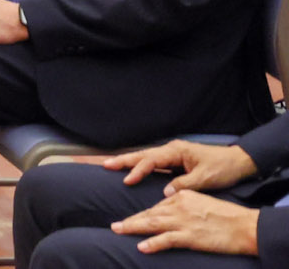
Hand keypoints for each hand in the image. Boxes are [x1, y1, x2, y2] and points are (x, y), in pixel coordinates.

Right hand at [106, 139, 259, 191]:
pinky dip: (141, 165)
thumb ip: (184, 184)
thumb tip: (165, 192)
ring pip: (147, 157)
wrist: (237, 162)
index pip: (152, 160)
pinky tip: (133, 170)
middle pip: (144, 154)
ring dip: (130, 161)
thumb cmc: (222, 168)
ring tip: (112, 164)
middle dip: (124, 159)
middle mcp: (172, 150)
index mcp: (177, 151)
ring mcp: (173, 154)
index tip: (127, 180)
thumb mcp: (205, 178)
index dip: (138, 170)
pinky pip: (154, 162)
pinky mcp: (176, 160)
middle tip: (105, 164)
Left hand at [111, 189, 261, 255]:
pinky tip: (141, 247)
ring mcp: (183, 221)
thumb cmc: (227, 217)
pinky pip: (166, 240)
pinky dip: (153, 243)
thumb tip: (171, 213)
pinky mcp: (190, 236)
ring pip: (152, 223)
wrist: (245, 226)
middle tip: (115, 226)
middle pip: (150, 213)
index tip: (132, 219)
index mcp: (183, 196)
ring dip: (133, 228)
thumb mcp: (202, 203)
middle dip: (131, 220)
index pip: (158, 206)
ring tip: (118, 231)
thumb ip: (185, 206)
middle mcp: (179, 206)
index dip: (143, 214)